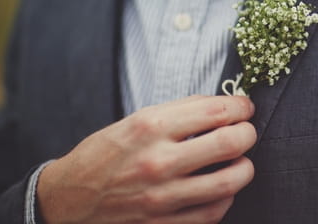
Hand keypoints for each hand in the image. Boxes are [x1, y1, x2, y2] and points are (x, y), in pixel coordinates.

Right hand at [37, 95, 256, 223]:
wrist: (69, 199)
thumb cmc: (105, 154)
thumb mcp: (135, 119)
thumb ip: (180, 111)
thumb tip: (222, 104)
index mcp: (150, 126)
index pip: (216, 111)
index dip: (240, 107)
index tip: (244, 108)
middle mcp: (158, 161)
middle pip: (229, 143)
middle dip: (248, 133)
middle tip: (247, 132)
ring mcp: (162, 197)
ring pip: (229, 182)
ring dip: (244, 168)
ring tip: (240, 161)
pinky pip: (213, 213)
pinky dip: (226, 198)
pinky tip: (222, 188)